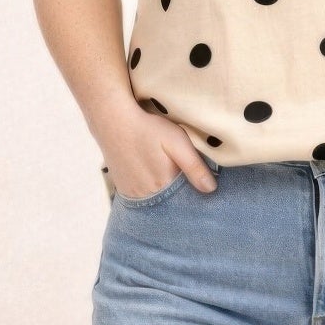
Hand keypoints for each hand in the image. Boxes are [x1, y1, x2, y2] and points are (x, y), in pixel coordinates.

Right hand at [101, 109, 217, 197]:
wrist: (113, 122)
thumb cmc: (148, 129)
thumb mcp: (177, 142)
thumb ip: (194, 167)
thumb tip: (211, 189)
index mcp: (165, 184)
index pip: (186, 200)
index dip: (194, 193)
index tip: (197, 184)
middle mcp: (148, 196)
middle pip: (171, 203)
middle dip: (179, 195)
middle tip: (177, 173)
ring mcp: (133, 195)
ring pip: (157, 202)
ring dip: (164, 195)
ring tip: (163, 174)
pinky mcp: (124, 191)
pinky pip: (143, 200)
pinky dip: (150, 193)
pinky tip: (151, 177)